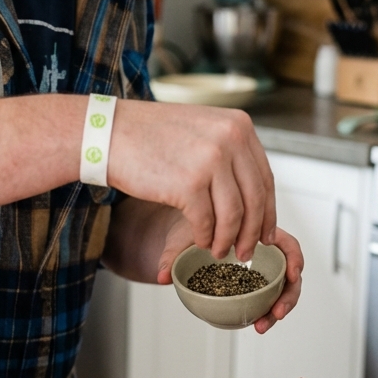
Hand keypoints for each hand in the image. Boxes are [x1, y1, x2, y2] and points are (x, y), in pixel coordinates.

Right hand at [108, 101, 276, 261]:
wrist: (109, 133)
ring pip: (233, 215)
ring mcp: (210, 161)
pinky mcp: (188, 184)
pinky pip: (206, 222)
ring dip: (228, 240)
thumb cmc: (149, 134)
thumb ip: (228, 150)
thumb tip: (250, 190)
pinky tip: (199, 242)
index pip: (264, 176)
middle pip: (255, 198)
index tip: (265, 232)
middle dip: (252, 232)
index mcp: (238, 125)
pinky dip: (204, 237)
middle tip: (246, 252)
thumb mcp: (201, 128)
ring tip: (219, 251)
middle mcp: (230, 139)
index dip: (267, 210)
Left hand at [153, 216, 302, 334]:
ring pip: (281, 289)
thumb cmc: (191, 227)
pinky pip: (266, 298)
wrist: (186, 234)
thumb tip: (161, 278)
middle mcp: (264, 252)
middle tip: (276, 313)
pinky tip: (254, 323)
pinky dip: (264, 311)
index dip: (294, 260)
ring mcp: (260, 269)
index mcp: (256, 231)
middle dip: (288, 295)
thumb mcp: (183, 237)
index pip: (287, 243)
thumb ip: (173, 255)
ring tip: (262, 325)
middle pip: (290, 272)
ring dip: (277, 308)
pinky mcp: (253, 284)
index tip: (291, 276)